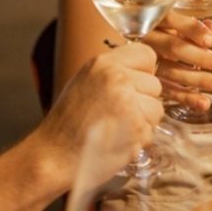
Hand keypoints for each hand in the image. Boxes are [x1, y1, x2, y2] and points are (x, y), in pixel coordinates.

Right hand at [39, 42, 162, 186]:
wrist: (54, 155)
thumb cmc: (67, 123)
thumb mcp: (85, 82)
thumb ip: (113, 73)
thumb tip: (144, 72)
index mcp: (103, 63)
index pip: (147, 55)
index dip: (144, 73)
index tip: (133, 86)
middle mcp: (117, 78)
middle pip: (154, 84)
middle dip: (143, 101)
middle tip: (119, 114)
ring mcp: (127, 102)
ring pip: (157, 108)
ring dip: (144, 121)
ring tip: (118, 128)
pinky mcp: (135, 127)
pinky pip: (152, 130)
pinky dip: (139, 139)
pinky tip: (117, 141)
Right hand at [143, 15, 211, 109]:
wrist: (114, 48)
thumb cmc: (150, 30)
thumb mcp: (166, 22)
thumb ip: (188, 25)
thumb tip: (210, 26)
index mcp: (151, 18)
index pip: (171, 20)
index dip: (191, 29)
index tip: (210, 40)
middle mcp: (146, 39)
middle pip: (171, 47)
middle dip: (196, 55)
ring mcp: (143, 62)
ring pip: (170, 71)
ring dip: (196, 79)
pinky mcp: (146, 81)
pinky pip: (165, 89)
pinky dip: (185, 97)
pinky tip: (203, 103)